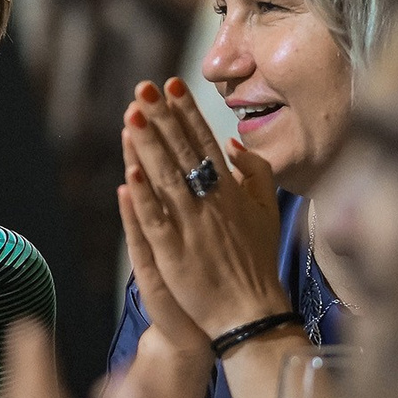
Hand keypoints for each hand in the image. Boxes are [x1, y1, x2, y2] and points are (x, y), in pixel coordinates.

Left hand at [121, 79, 289, 339]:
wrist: (251, 312)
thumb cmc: (258, 261)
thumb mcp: (267, 211)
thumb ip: (255, 173)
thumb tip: (233, 143)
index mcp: (232, 191)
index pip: (205, 142)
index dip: (187, 113)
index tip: (172, 85)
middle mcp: (211, 203)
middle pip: (182, 153)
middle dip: (162, 118)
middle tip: (143, 88)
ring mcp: (191, 227)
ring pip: (165, 179)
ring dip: (148, 146)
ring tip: (131, 115)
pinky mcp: (174, 253)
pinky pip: (155, 219)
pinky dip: (143, 197)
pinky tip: (129, 172)